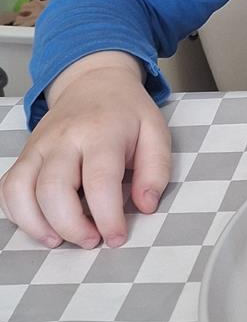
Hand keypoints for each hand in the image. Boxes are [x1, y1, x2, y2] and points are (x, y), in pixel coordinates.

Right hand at [0, 52, 170, 247]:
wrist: (94, 81)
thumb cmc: (126, 112)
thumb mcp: (155, 131)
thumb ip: (156, 169)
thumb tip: (145, 205)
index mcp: (102, 131)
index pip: (99, 180)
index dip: (107, 216)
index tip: (117, 237)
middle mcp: (64, 137)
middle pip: (53, 189)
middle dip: (71, 226)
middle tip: (93, 240)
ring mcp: (39, 146)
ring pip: (21, 190)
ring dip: (38, 225)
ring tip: (62, 239)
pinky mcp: (25, 155)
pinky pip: (8, 188)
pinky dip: (18, 213)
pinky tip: (42, 224)